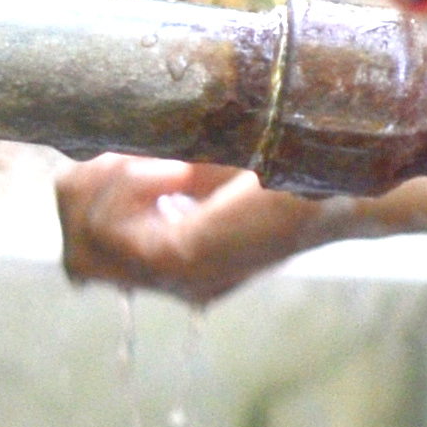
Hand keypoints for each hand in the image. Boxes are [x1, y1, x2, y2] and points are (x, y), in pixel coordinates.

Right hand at [52, 156, 330, 301]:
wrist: (350, 176)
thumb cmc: (290, 161)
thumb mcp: (207, 161)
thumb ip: (156, 163)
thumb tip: (88, 146)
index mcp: (179, 260)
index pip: (84, 258)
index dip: (87, 197)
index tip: (131, 153)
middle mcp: (175, 280)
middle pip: (76, 256)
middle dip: (86, 194)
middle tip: (134, 155)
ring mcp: (179, 276)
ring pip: (84, 247)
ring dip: (105, 190)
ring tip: (161, 162)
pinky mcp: (186, 260)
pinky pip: (113, 235)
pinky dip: (127, 190)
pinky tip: (172, 168)